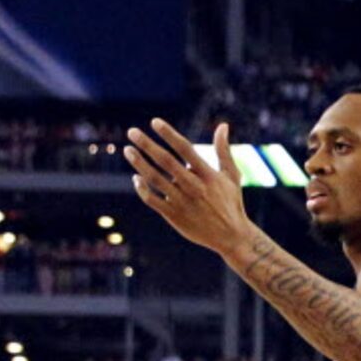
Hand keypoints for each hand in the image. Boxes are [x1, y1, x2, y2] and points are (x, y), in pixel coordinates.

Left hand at [125, 119, 252, 255]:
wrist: (232, 238)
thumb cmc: (231, 203)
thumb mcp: (231, 176)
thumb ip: (223, 150)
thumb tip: (223, 125)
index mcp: (208, 175)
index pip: (185, 150)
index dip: (169, 134)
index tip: (154, 122)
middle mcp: (194, 187)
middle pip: (166, 162)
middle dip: (147, 145)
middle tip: (132, 132)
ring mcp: (183, 202)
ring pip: (155, 179)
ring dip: (139, 164)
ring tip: (128, 150)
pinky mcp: (175, 216)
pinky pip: (152, 200)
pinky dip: (142, 189)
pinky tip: (136, 178)